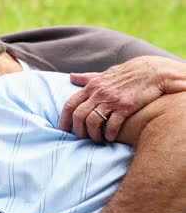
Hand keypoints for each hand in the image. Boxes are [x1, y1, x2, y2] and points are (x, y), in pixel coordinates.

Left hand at [59, 56, 185, 142]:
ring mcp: (112, 100)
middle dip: (78, 130)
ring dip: (93, 135)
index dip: (64, 119)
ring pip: (93, 121)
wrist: (151, 71)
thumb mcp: (103, 74)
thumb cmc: (125, 74)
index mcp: (91, 86)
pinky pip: (112, 124)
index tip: (62, 130)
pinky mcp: (126, 106)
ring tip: (97, 140)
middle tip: (82, 138)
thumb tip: (71, 76)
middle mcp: (99, 93)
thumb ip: (86, 78)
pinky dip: (109, 134)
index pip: (70, 104)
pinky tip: (110, 138)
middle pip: (79, 115)